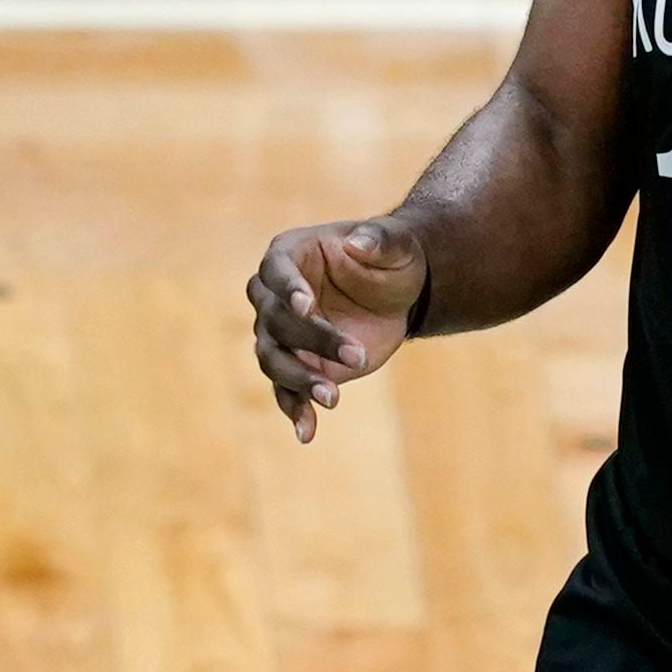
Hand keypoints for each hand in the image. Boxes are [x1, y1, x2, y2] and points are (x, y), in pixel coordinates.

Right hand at [246, 216, 425, 442]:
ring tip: (333, 398)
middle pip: (275, 320)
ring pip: (273, 358)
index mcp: (291, 254)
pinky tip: (307, 432)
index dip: (288, 289)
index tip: (306, 307)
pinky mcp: (298, 363)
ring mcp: (282, 333)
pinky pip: (285, 389)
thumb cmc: (392, 258)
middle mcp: (275, 295)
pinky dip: (294, 409)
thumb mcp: (397, 244)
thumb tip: (358, 242)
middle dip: (313, 340)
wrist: (399, 294)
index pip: (276, 271)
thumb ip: (380, 238)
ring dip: (300, 379)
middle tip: (357, 357)